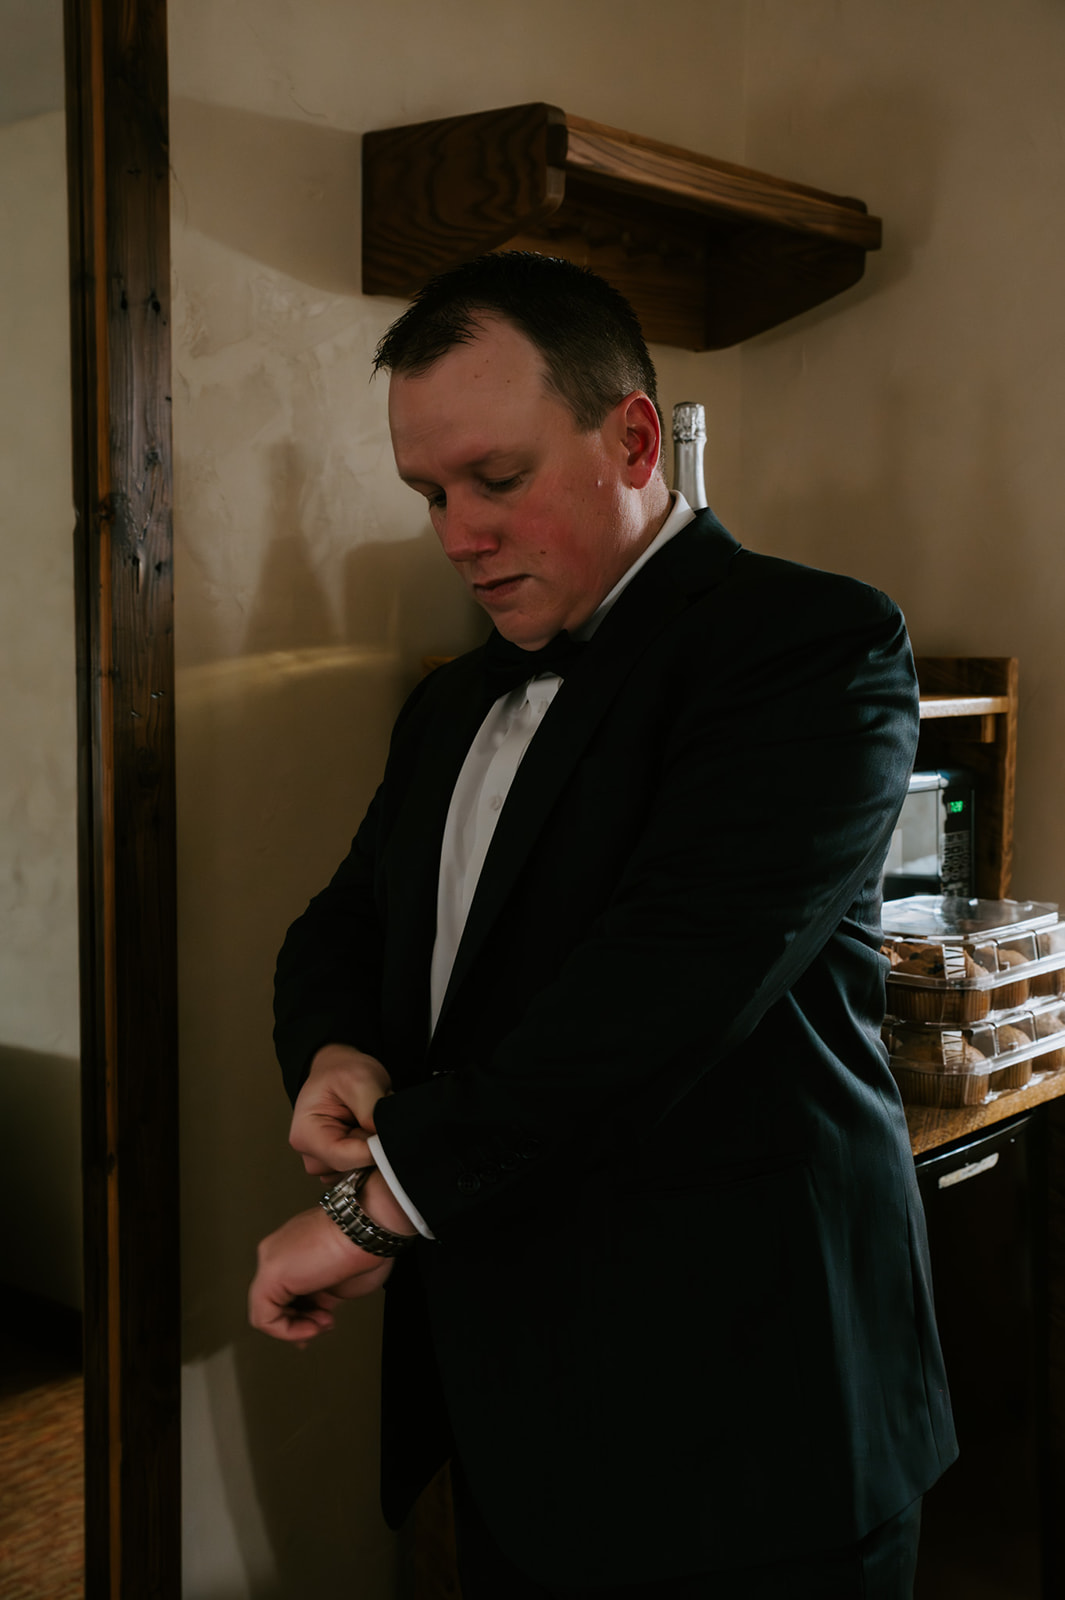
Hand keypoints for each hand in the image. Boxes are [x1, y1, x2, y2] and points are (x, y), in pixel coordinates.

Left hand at [248, 1203, 393, 1343]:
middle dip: (301, 1322)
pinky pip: (264, 1317)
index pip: (289, 1290)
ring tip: (323, 1322)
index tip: (322, 1323)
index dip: (304, 1315)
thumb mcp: (340, 1280)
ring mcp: (271, 1260)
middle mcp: (280, 1252)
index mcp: (297, 1248)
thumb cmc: (363, 1247)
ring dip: (298, 1327)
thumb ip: (321, 1297)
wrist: (365, 1231)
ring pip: (267, 1310)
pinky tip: (311, 1326)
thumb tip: (316, 1314)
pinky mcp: (270, 1274)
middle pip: (277, 1300)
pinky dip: (288, 1331)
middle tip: (324, 1324)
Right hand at [290, 1043, 392, 1175]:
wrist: (337, 1070)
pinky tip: (365, 1133)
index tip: (386, 1137)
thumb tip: (383, 1141)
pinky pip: (361, 1172)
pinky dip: (369, 1155)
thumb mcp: (359, 1079)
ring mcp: (324, 1162)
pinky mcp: (338, 1165)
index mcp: (306, 1134)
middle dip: (371, 1149)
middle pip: (350, 1170)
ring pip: (358, 1173)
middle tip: (373, 1121)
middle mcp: (310, 1154)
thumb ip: (371, 1111)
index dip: (371, 1151)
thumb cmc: (340, 1072)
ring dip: (371, 1152)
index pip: (343, 1158)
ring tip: (366, 1123)